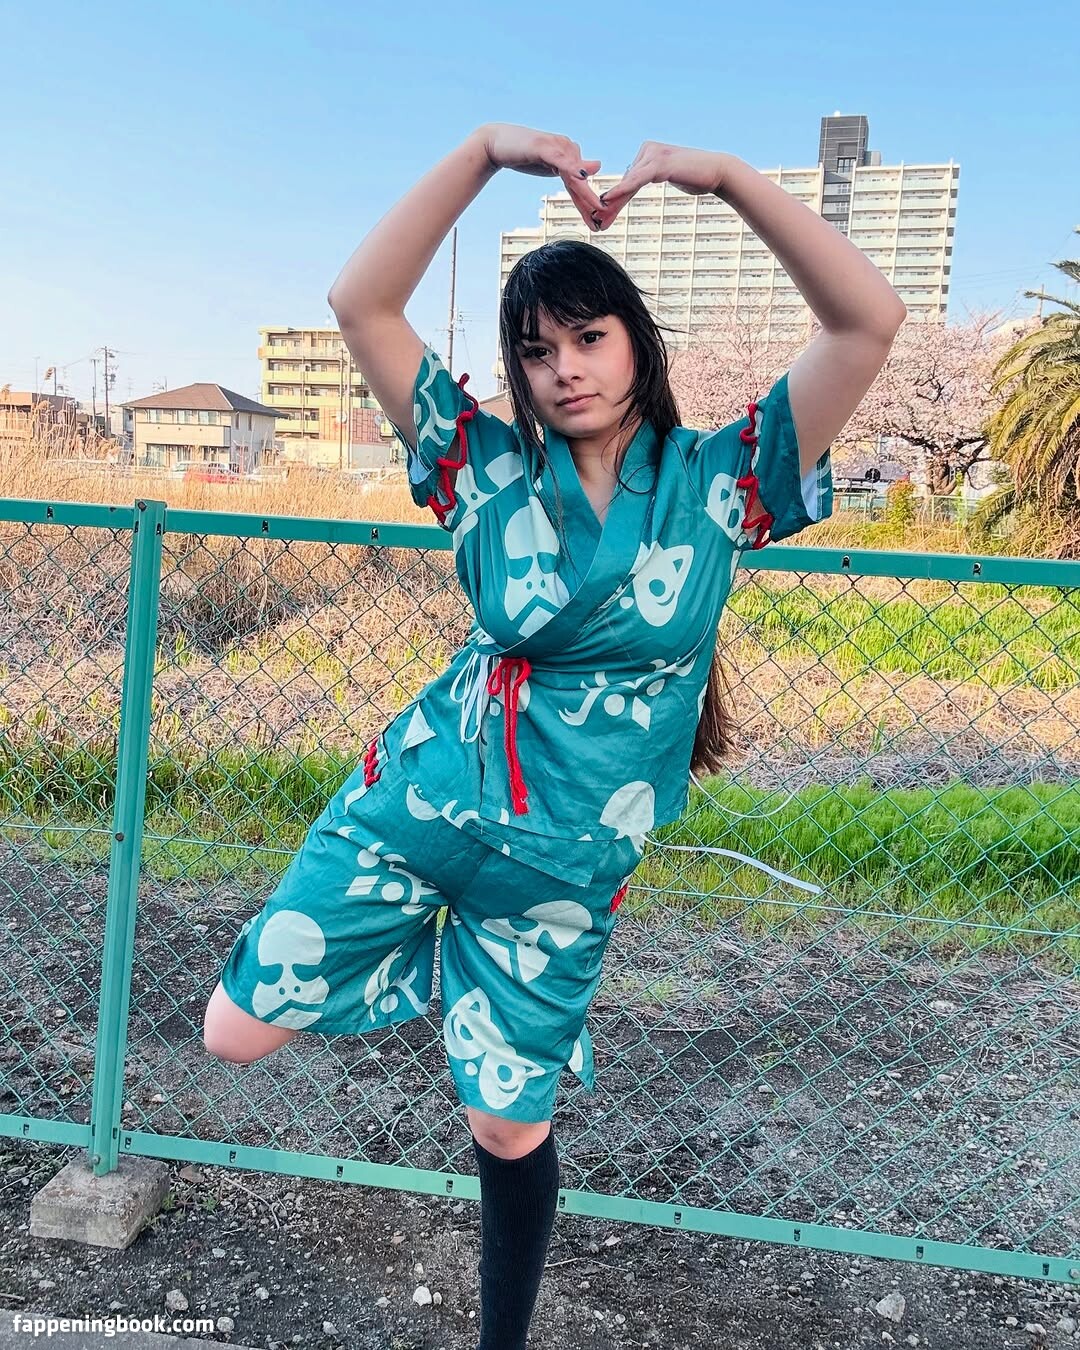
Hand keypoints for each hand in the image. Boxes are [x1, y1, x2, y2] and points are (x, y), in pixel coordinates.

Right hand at [479, 122, 606, 231]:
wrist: (495, 143)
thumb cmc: (521, 155)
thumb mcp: (548, 166)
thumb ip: (567, 171)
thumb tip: (588, 173)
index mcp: (567, 154)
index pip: (580, 183)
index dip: (588, 203)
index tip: (596, 223)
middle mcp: (565, 148)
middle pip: (581, 181)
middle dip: (590, 203)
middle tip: (600, 223)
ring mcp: (555, 146)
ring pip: (574, 173)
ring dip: (585, 191)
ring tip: (597, 208)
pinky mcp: (543, 147)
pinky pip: (561, 160)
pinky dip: (572, 168)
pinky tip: (582, 177)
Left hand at [594, 142, 728, 228]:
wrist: (718, 172)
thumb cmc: (696, 177)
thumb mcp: (668, 177)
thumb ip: (651, 177)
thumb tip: (635, 183)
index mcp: (647, 152)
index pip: (627, 180)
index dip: (615, 201)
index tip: (602, 218)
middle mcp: (647, 150)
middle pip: (624, 182)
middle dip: (610, 204)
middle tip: (596, 222)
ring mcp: (653, 154)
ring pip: (628, 182)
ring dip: (613, 202)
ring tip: (600, 219)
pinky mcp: (660, 162)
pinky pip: (636, 178)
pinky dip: (622, 189)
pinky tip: (608, 198)